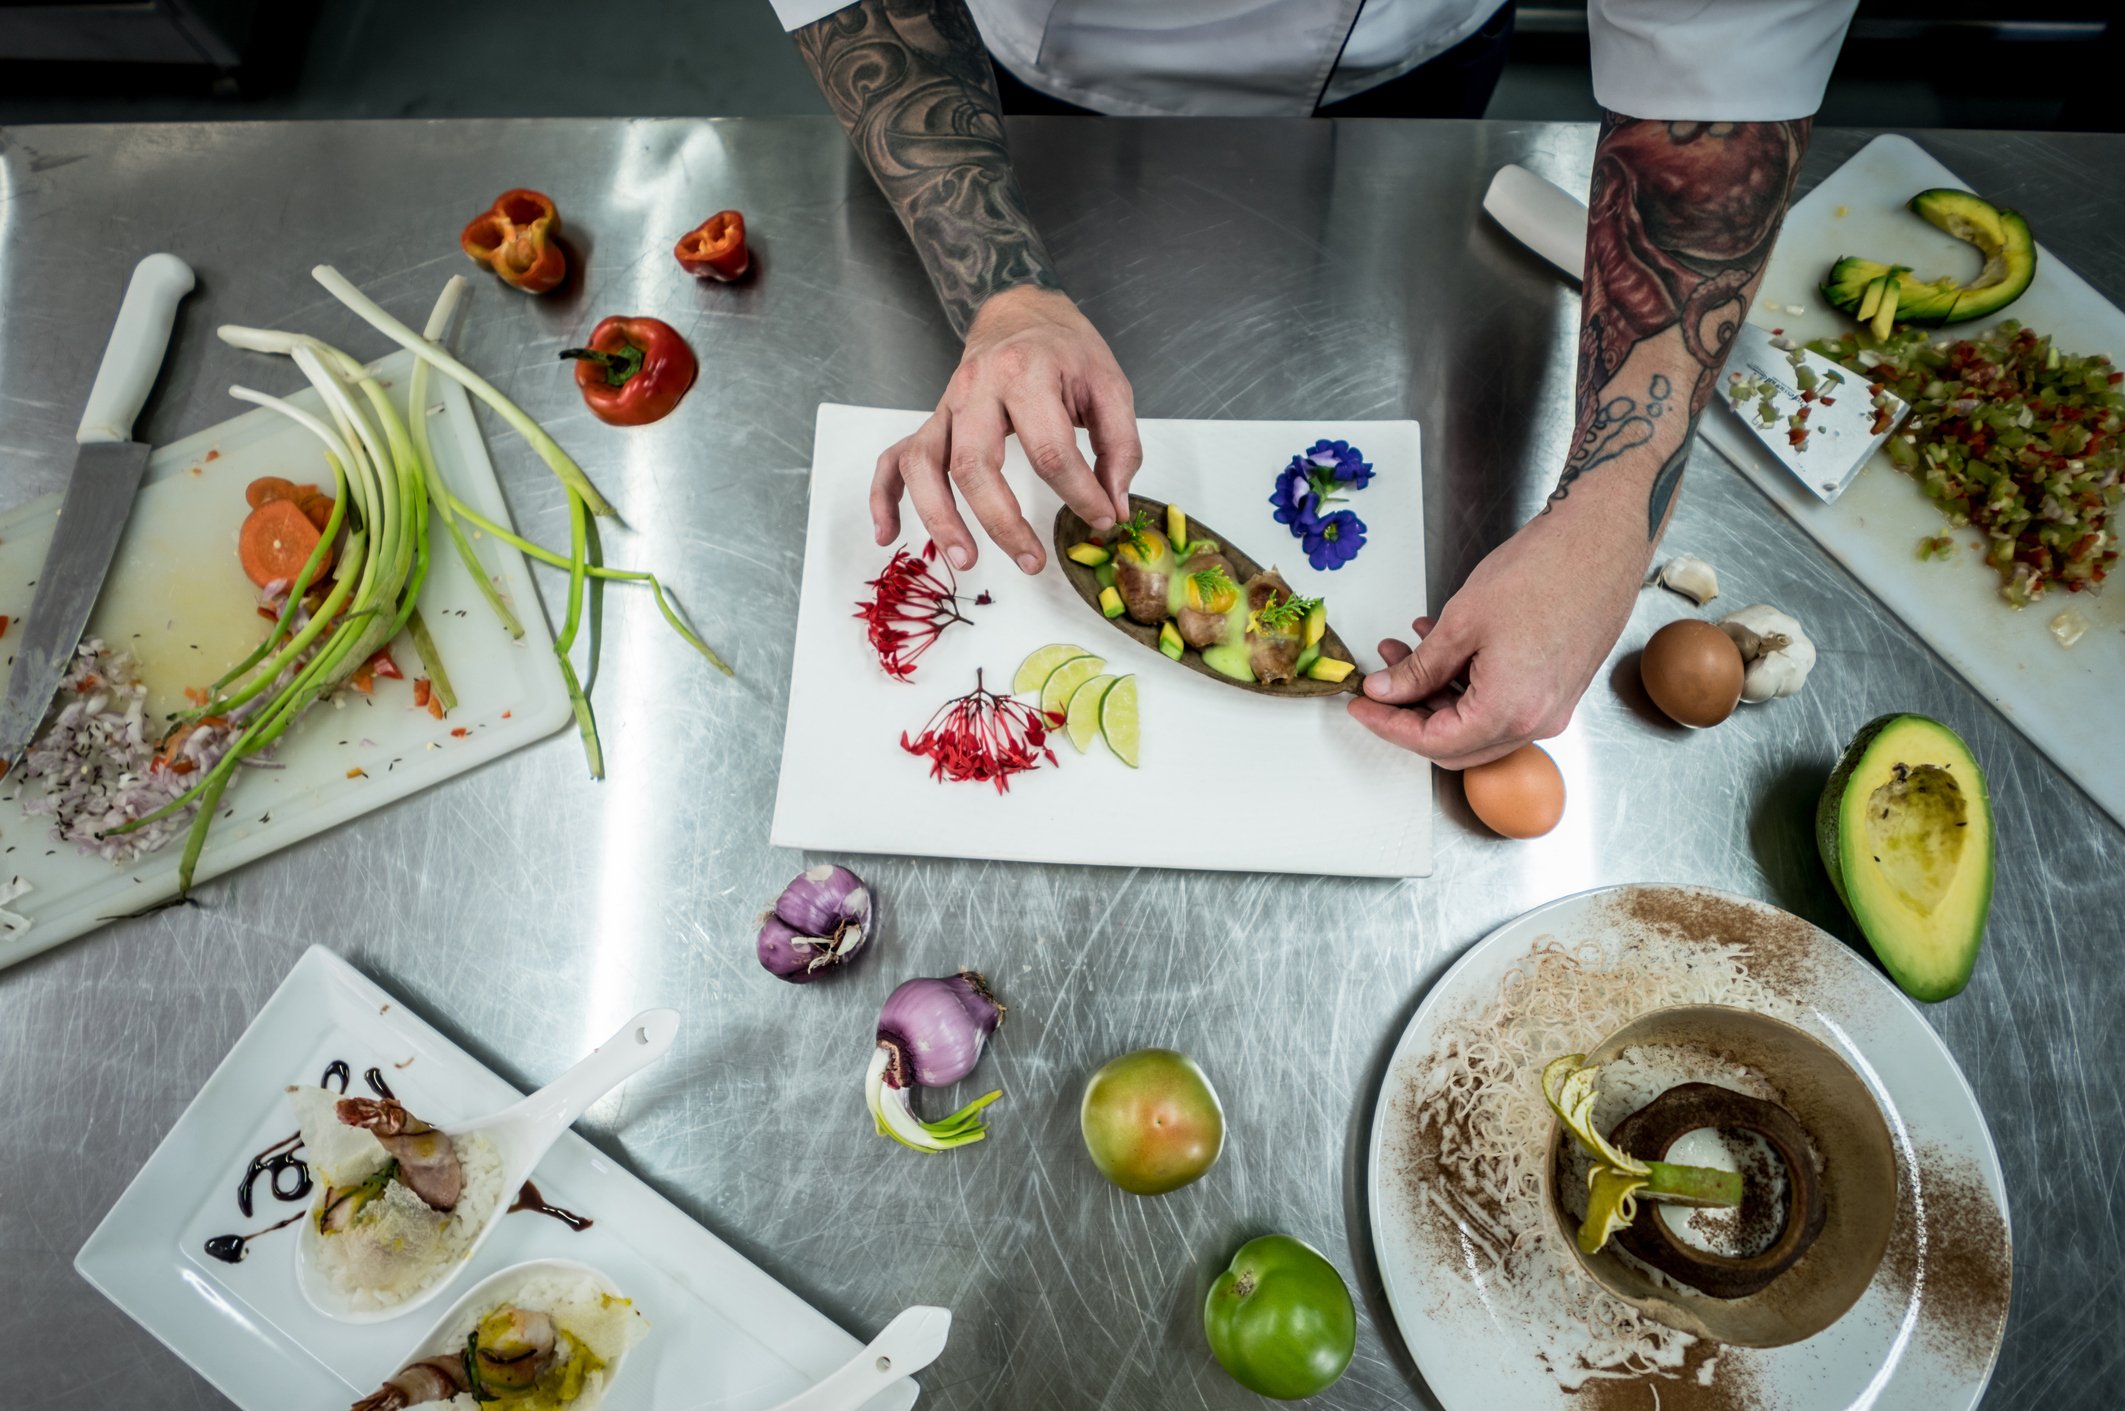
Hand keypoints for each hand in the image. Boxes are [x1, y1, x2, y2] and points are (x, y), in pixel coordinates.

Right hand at [871, 285, 1140, 573]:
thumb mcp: (1109, 386)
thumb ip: (1120, 447)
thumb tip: (1112, 507)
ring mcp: (946, 406)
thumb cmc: (1066, 350)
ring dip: (940, 519)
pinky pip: (894, 459)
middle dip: (1003, 523)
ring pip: (925, 467)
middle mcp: (975, 388)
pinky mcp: (932, 421)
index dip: (1079, 495)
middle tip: (1033, 562)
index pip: (1050, 451)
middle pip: (975, 466)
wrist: (1022, 312)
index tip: (1101, 520)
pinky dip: (884, 498)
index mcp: (1026, 374)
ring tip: (966, 560)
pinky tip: (889, 534)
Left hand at [1346, 515, 1644, 768]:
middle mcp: (1536, 721)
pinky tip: (1443, 647)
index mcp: (1510, 711)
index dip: (1388, 725)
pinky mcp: (1558, 688)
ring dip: (1435, 694)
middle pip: (1455, 743)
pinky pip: (1501, 703)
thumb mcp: (1462, 622)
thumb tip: (1387, 691)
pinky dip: (1466, 685)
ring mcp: (1551, 707)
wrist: (1602, 541)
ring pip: (1476, 723)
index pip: (1432, 742)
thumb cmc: (1544, 572)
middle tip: (1380, 682)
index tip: (1361, 706)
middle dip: (1410, 714)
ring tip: (1404, 649)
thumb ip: (1420, 668)